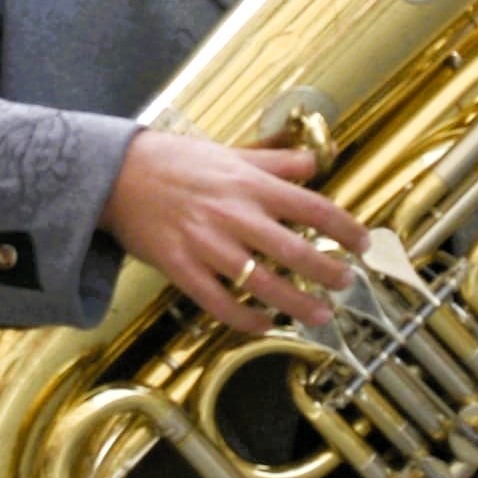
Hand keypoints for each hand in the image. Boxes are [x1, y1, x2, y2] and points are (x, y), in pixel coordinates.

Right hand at [105, 129, 363, 332]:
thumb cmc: (172, 161)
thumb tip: (312, 163)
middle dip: (329, 273)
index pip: (313, 208)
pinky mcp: (182, 269)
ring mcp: (208, 246)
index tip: (362, 243)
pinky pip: (221, 304)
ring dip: (298, 304)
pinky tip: (265, 325)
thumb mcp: (228, 152)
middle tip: (346, 284)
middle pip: (296, 252)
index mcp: (250, 184)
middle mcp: (235, 216)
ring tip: (320, 315)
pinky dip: (247, 320)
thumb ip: (272, 161)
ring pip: (264, 284)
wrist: (115, 175)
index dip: (345, 228)